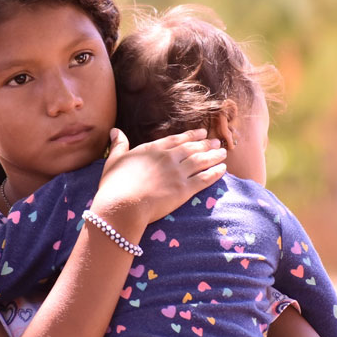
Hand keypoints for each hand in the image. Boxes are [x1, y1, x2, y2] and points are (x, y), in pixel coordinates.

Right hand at [93, 128, 226, 225]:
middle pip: (192, 148)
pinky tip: (223, 169)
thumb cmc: (114, 185)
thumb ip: (118, 145)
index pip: (175, 140)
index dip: (190, 136)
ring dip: (214, 156)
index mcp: (152, 150)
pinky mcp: (184, 190)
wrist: (123, 205)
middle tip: (216, 142)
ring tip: (223, 153)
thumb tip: (115, 131)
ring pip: (201, 161)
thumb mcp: (113, 161)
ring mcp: (177, 173)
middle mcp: (168, 158)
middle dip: (206, 144)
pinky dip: (215, 173)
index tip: (201, 133)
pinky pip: (204, 179)